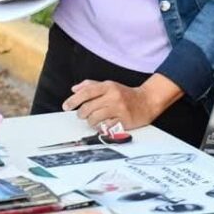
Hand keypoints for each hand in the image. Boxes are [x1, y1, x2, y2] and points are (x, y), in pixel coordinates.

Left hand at [62, 76, 176, 130]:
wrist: (147, 101)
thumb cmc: (125, 94)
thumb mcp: (109, 85)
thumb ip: (91, 85)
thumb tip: (74, 89)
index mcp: (108, 86)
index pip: (86, 92)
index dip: (73, 100)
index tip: (66, 106)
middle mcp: (113, 96)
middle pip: (88, 107)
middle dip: (81, 113)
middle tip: (81, 115)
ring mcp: (119, 109)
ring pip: (95, 118)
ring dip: (90, 122)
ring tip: (92, 120)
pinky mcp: (124, 121)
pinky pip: (106, 127)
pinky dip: (101, 128)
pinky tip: (103, 125)